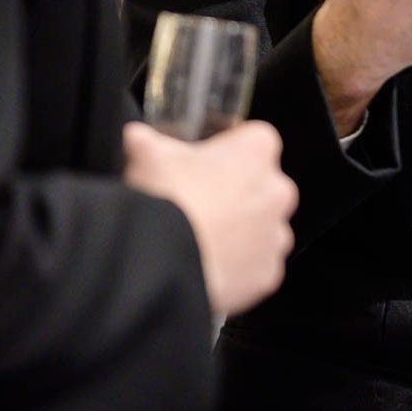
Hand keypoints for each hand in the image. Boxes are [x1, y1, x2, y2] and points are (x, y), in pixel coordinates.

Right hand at [122, 120, 297, 316]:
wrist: (162, 261)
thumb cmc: (165, 199)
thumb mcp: (146, 154)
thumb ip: (144, 140)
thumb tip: (135, 138)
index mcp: (257, 149)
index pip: (252, 141)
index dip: (226, 152)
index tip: (206, 164)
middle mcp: (276, 189)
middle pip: (262, 185)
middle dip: (236, 193)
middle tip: (199, 202)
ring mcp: (275, 233)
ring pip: (262, 227)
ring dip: (240, 231)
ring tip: (202, 237)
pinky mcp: (268, 272)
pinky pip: (257, 266)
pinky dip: (238, 266)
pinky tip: (208, 262)